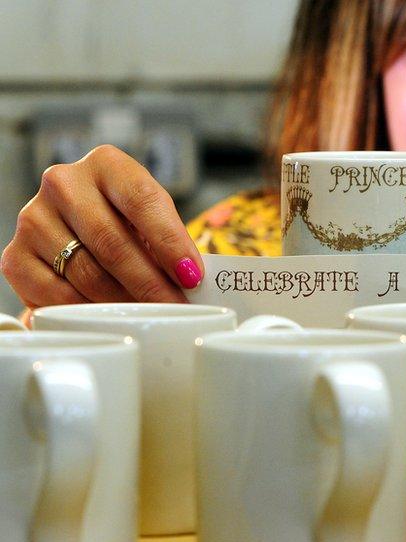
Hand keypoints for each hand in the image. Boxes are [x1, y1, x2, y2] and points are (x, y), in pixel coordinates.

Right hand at [1, 145, 202, 307]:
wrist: (78, 231)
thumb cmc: (127, 223)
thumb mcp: (152, 219)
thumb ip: (170, 241)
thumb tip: (192, 280)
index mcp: (107, 165)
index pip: (142, 200)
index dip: (170, 242)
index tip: (191, 275)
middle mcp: (64, 184)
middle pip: (113, 242)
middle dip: (151, 283)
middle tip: (175, 307)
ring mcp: (34, 218)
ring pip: (87, 273)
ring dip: (124, 301)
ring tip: (149, 314)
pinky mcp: (15, 256)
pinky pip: (57, 294)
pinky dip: (88, 310)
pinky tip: (109, 316)